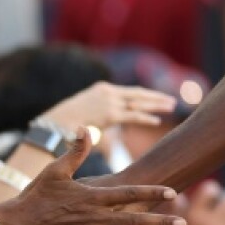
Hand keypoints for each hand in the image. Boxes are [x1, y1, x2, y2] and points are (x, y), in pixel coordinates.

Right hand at [0, 128, 185, 224]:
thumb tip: (85, 128)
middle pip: (135, 220)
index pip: (129, 195)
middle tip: (184, 221)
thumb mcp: (56, 170)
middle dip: (161, 220)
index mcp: (93, 198)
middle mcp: (96, 219)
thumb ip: (75, 151)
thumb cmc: (35, 195)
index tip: (172, 193)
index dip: (151, 193)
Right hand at [42, 83, 175, 132]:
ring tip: (171, 106)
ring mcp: (110, 102)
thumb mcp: (86, 116)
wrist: (52, 125)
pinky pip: (133, 116)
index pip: (129, 91)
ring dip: (157, 104)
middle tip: (172, 100)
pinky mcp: (110, 115)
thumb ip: (101, 121)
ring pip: (139, 102)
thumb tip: (105, 135)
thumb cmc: (65, 125)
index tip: (158, 98)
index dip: (145, 95)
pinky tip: (157, 121)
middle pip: (138, 94)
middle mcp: (108, 92)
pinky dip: (146, 118)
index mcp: (103, 89)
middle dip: (156, 97)